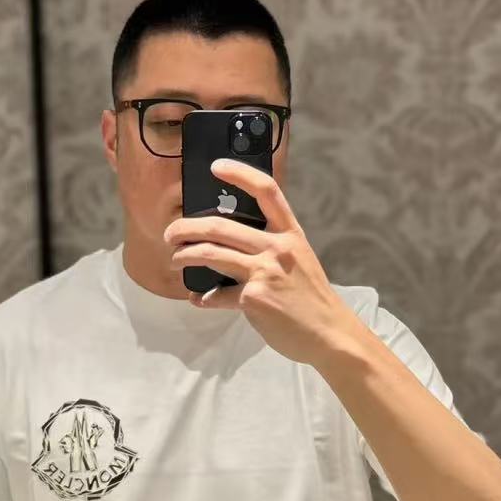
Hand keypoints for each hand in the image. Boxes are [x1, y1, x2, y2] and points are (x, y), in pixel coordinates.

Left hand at [162, 158, 358, 366]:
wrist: (328, 334)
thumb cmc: (311, 298)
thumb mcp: (299, 260)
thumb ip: (272, 246)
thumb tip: (230, 243)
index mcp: (291, 233)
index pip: (267, 191)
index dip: (240, 174)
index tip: (216, 167)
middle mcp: (278, 247)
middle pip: (221, 226)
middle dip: (187, 227)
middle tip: (172, 233)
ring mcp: (265, 272)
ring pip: (211, 253)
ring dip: (185, 255)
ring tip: (176, 259)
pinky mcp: (253, 299)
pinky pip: (218, 294)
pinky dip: (204, 297)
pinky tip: (199, 298)